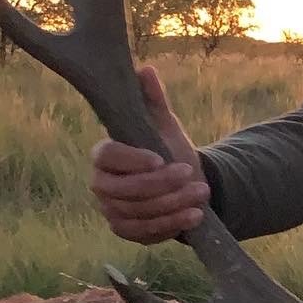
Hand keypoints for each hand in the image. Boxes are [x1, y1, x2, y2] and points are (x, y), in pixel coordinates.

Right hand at [89, 65, 210, 244]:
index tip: (161, 158)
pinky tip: (195, 215)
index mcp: (104, 155)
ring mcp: (111, 211)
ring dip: (173, 204)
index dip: (133, 160)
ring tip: (201, 193)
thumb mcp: (164, 125)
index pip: (108, 156)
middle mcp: (101, 185)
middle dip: (161, 185)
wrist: (183, 184)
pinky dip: (173, 224)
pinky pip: (146, 232)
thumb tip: (145, 70)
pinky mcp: (126, 231)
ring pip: (139, 212)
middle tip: (190, 174)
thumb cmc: (168, 150)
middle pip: (125, 190)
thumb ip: (153, 100)